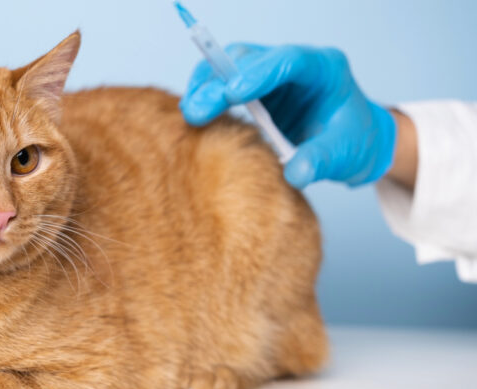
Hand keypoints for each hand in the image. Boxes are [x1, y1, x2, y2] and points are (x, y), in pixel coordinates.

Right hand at [179, 44, 396, 187]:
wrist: (354, 144)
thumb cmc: (354, 142)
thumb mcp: (344, 155)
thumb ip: (320, 161)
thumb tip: (294, 174)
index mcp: (323, 68)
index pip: (287, 61)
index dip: (257, 73)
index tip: (232, 93)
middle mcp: (293, 64)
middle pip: (249, 58)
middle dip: (219, 82)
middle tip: (197, 111)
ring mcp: (271, 74)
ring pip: (229, 65)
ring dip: (206, 86)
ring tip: (191, 113)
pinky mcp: (254, 89)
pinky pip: (223, 82)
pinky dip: (207, 95)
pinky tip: (196, 114)